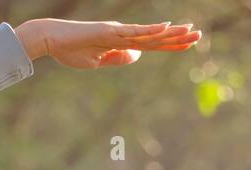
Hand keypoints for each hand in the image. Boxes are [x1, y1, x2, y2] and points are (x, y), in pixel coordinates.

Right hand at [14, 19, 200, 67]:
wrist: (51, 40)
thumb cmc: (71, 51)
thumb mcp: (99, 61)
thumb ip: (118, 58)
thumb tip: (137, 56)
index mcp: (121, 42)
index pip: (151, 45)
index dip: (170, 45)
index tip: (188, 44)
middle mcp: (123, 34)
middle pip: (155, 37)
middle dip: (177, 38)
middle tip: (199, 36)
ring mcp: (117, 32)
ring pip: (149, 33)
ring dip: (170, 33)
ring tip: (190, 32)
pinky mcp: (109, 32)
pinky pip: (134, 32)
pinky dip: (150, 30)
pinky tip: (165, 27)